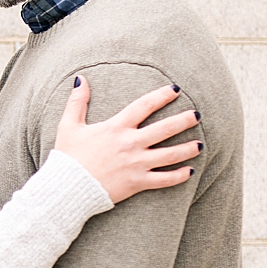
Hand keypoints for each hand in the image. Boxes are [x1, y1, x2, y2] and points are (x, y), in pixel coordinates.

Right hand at [54, 78, 202, 202]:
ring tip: (200, 144)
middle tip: (196, 115)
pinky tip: (188, 172)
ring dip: (188, 148)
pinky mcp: (137, 183)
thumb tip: (80, 79)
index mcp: (116, 128)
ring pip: (170, 154)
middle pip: (165, 129)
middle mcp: (130, 144)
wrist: (66, 188)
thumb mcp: (69, 126)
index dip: (161, 96)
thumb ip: (77, 101)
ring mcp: (136, 164)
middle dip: (184, 120)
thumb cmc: (67, 157)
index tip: (175, 90)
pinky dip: (178, 176)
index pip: (144, 106)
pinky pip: (164, 180)